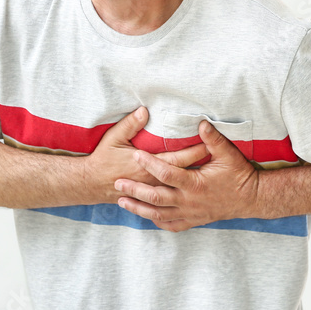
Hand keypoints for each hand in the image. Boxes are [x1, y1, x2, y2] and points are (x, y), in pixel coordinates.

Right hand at [85, 107, 208, 203]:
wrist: (91, 183)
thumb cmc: (103, 160)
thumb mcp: (114, 138)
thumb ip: (130, 125)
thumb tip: (145, 110)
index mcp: (148, 166)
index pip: (179, 158)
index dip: (196, 150)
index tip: (210, 142)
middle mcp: (154, 181)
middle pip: (185, 172)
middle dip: (201, 164)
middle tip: (219, 156)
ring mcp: (152, 191)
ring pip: (180, 187)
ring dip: (195, 179)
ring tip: (213, 173)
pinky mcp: (148, 198)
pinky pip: (170, 199)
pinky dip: (183, 194)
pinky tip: (193, 190)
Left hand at [114, 120, 260, 231]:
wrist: (251, 200)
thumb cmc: (239, 175)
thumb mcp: (228, 154)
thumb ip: (212, 139)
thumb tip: (200, 122)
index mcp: (196, 184)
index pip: (167, 173)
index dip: (150, 164)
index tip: (136, 155)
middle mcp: (190, 202)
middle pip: (156, 197)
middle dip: (135, 190)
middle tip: (118, 183)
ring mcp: (190, 214)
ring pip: (159, 215)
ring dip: (139, 208)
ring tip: (122, 202)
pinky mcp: (194, 221)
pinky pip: (171, 225)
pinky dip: (157, 222)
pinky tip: (147, 217)